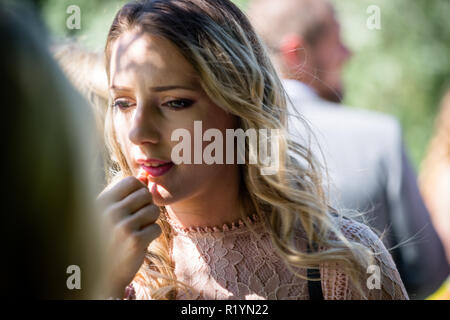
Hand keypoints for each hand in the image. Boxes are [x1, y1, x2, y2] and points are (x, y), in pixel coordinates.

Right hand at [96, 174, 159, 297]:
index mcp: (102, 201)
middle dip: (146, 206)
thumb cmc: (108, 238)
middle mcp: (110, 211)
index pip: (132, 181)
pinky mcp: (135, 241)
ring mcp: (122, 226)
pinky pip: (157, 228)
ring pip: (154, 210)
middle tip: (136, 221)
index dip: (139, 191)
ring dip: (150, 221)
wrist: (103, 274)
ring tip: (137, 231)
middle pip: (146, 194)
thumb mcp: (110, 212)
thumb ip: (126, 193)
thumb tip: (145, 174)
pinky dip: (152, 235)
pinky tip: (139, 243)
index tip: (135, 204)